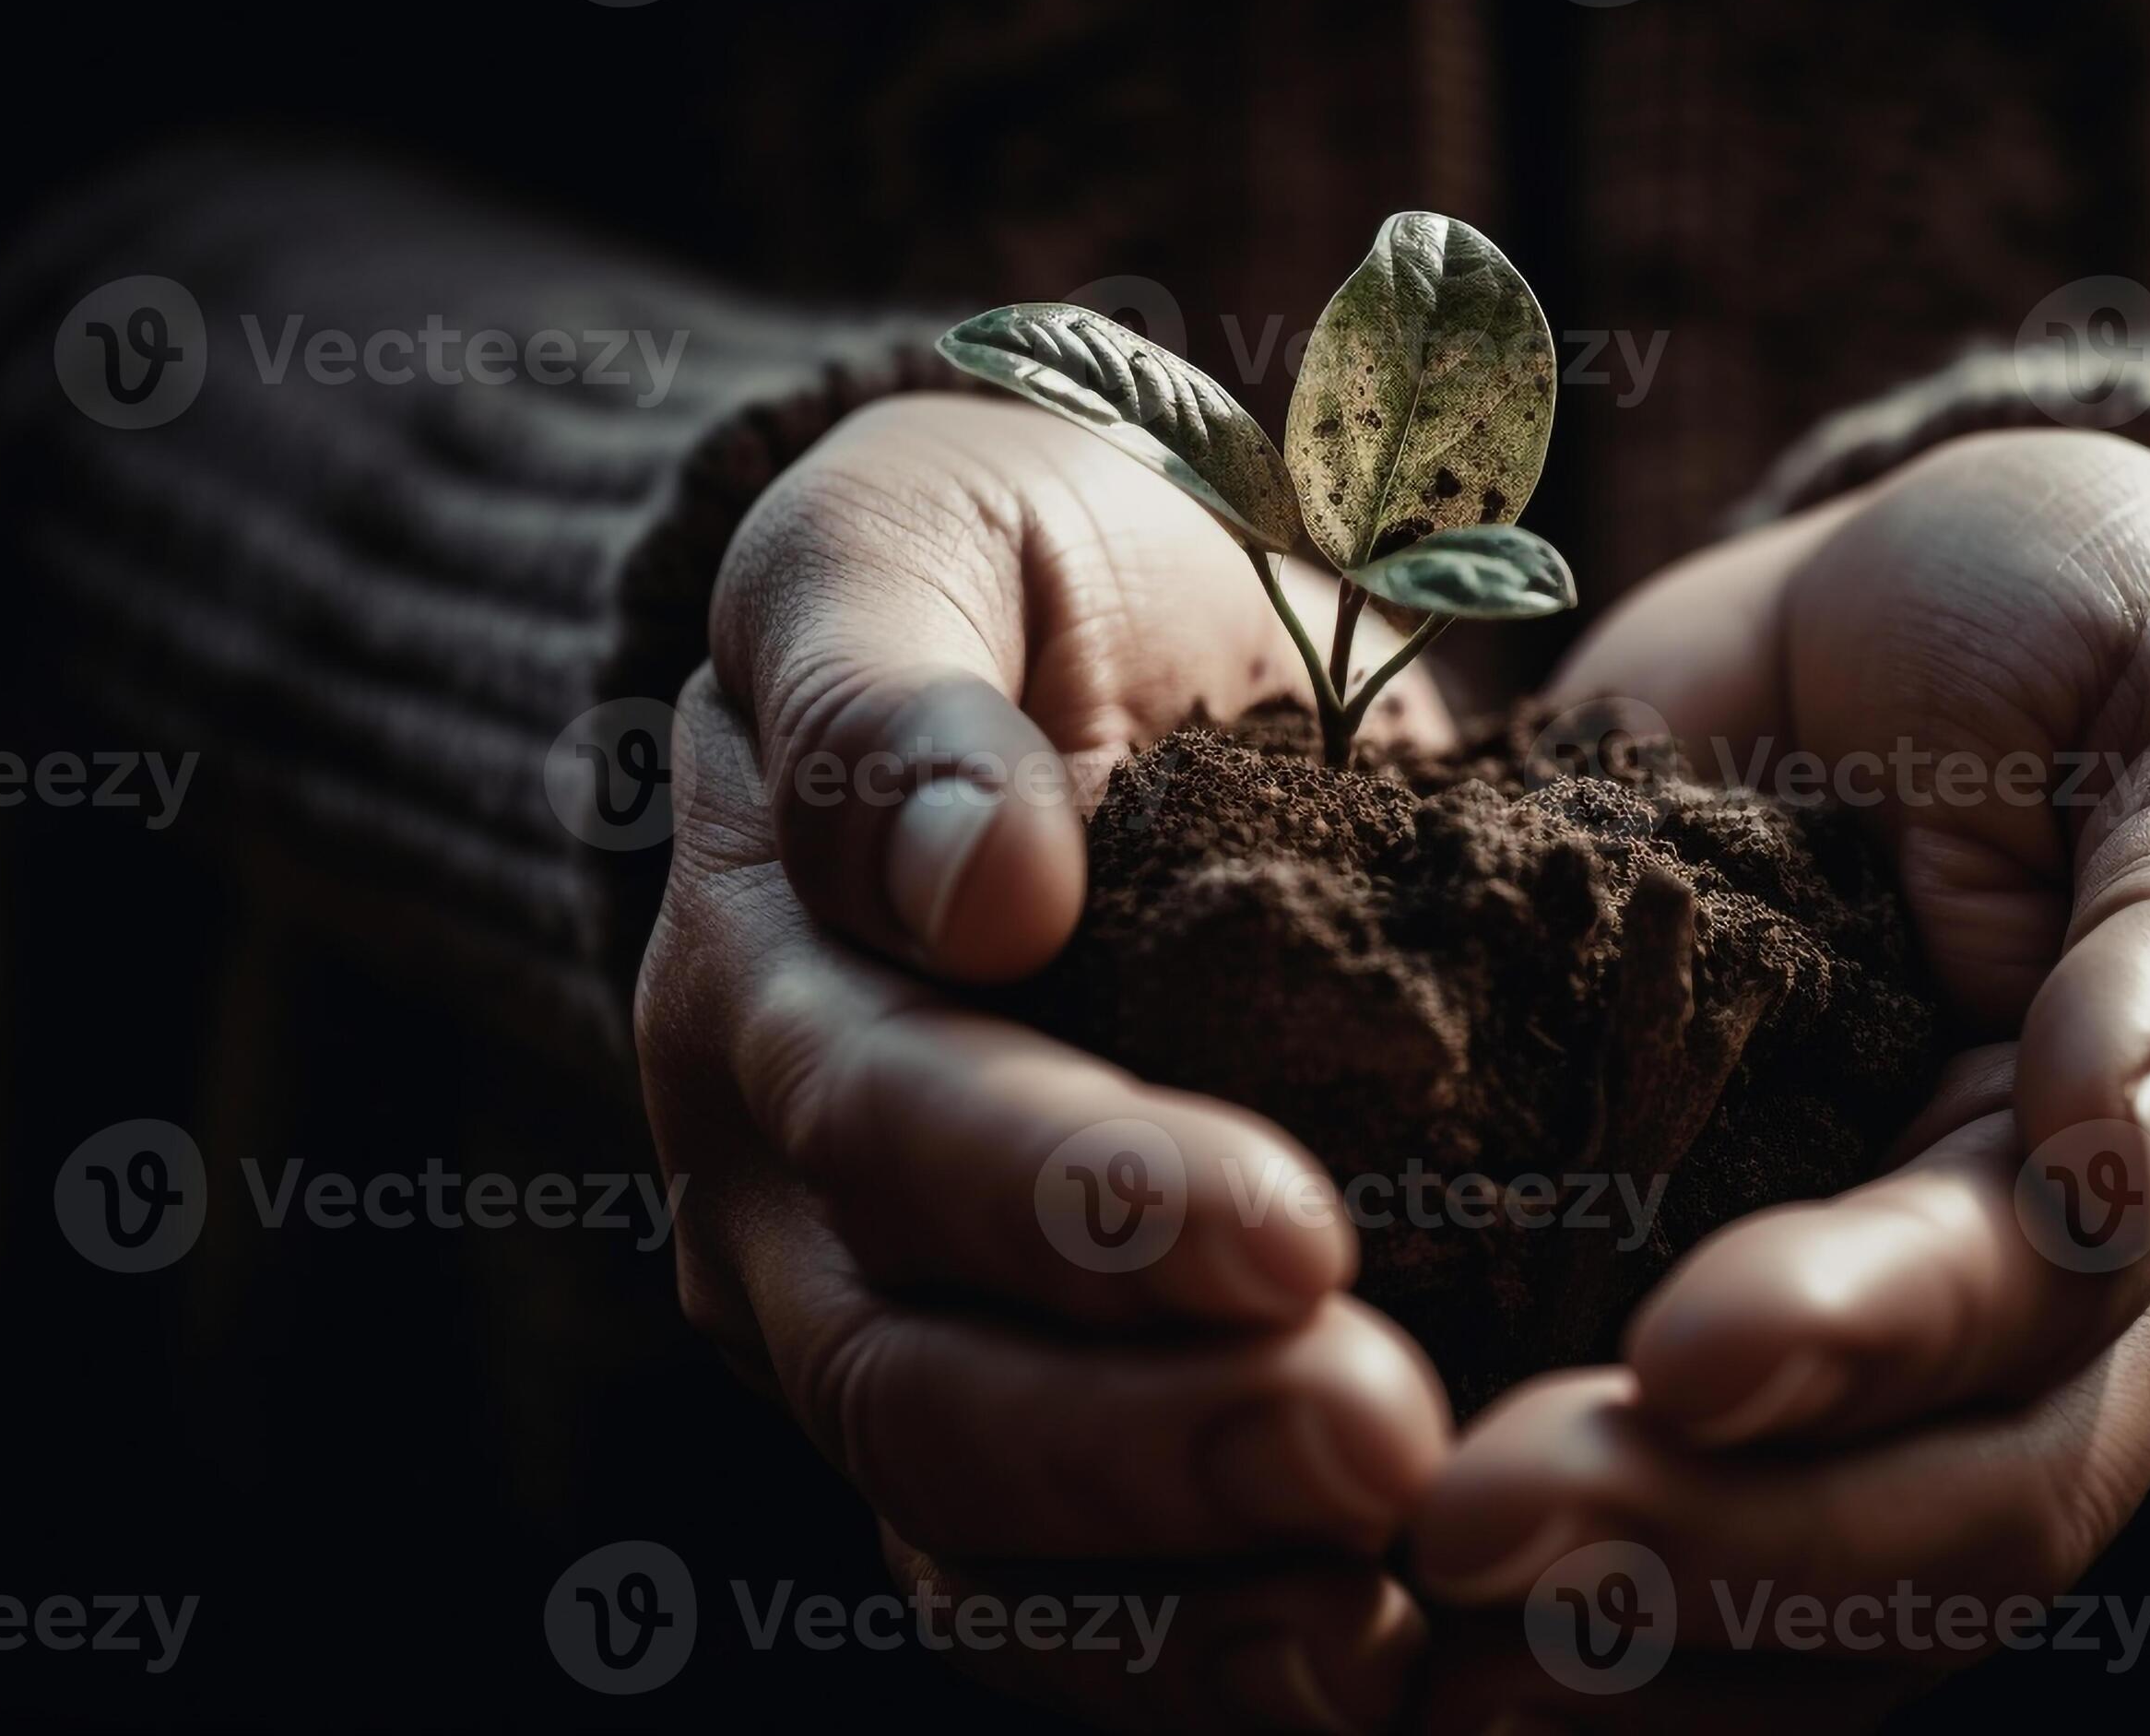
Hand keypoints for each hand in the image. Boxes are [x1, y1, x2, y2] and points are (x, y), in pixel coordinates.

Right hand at [634, 394, 1454, 1730]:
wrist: (1079, 659)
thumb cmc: (1004, 578)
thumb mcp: (909, 528)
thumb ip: (885, 680)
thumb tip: (971, 884)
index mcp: (763, 985)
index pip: (891, 1129)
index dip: (1070, 1196)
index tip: (1290, 1227)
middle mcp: (793, 1200)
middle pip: (926, 1382)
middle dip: (1152, 1438)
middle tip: (1386, 1440)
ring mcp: (892, 1327)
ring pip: (987, 1535)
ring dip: (1189, 1592)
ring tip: (1386, 1623)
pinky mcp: (1028, 1403)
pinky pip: (1075, 1591)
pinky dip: (1206, 1650)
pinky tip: (1373, 1673)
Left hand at [1405, 429, 2149, 1722]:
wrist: (1910, 634)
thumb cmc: (2083, 645)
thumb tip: (2131, 1147)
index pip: (2031, 1332)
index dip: (1866, 1352)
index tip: (1681, 1354)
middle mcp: (2032, 1340)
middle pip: (1915, 1533)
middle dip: (1700, 1548)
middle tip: (1463, 1530)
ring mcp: (1876, 1381)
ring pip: (1797, 1614)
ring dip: (1612, 1645)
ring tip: (1404, 1646)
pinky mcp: (1714, 1353)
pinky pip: (1677, 1570)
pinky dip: (1562, 1640)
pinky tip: (1392, 1660)